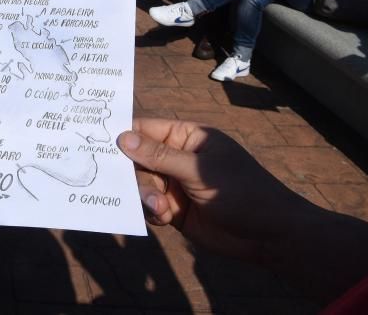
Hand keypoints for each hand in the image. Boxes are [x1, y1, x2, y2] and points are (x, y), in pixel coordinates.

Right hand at [118, 118, 312, 261]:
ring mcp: (175, 184)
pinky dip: (151, 212)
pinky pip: (149, 206)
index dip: (125, 135)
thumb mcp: (199, 170)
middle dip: (133, 172)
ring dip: (145, 195)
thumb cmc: (241, 192)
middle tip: (128, 183)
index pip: (148, 130)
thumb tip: (122, 138)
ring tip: (160, 207)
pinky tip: (164, 218)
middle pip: (138, 159)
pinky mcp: (173, 209)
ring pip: (141, 184)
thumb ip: (160, 156)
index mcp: (188, 137)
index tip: (99, 141)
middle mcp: (178, 158)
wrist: (268, 236)